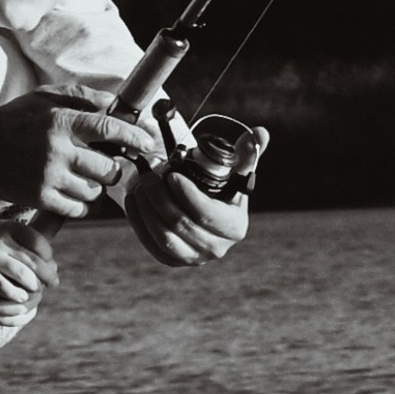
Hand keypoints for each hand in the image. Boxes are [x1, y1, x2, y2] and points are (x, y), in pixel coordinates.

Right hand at [0, 94, 159, 217]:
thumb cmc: (12, 119)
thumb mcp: (44, 98)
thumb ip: (81, 97)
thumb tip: (115, 102)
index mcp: (60, 121)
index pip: (109, 128)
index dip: (134, 136)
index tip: (147, 142)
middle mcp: (57, 149)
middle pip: (108, 167)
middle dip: (114, 168)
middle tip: (108, 165)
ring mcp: (48, 176)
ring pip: (94, 191)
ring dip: (96, 187)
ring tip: (84, 178)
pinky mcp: (38, 198)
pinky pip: (76, 209)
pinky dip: (80, 204)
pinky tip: (73, 194)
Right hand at [0, 219, 57, 325]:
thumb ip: (17, 237)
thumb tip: (48, 254)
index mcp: (6, 226)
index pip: (37, 240)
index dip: (47, 254)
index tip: (50, 262)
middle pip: (33, 259)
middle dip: (47, 273)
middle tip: (54, 282)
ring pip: (22, 274)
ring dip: (33, 285)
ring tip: (36, 290)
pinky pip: (4, 287)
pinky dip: (15, 294)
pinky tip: (19, 297)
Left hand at [125, 125, 268, 265]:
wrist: (205, 213)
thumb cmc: (222, 189)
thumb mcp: (236, 172)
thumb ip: (248, 153)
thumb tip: (260, 133)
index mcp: (234, 227)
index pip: (205, 213)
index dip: (186, 194)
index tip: (171, 174)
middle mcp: (216, 248)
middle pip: (181, 224)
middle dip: (160, 197)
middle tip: (148, 175)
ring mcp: (194, 258)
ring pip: (164, 237)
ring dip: (147, 209)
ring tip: (140, 185)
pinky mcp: (173, 261)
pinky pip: (151, 245)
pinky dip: (139, 222)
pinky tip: (134, 200)